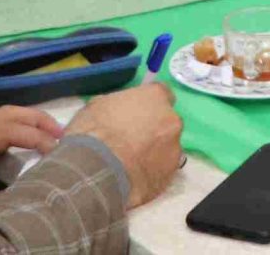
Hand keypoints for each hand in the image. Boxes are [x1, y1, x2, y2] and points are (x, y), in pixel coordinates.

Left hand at [0, 104, 65, 193]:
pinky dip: (9, 123)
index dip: (31, 136)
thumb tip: (28, 190)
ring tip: (48, 130)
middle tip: (61, 133)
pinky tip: (21, 131)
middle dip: (34, 119)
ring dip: (24, 118)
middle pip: (2, 114)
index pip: (3, 131)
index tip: (54, 150)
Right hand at [65, 82, 184, 208]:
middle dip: (154, 127)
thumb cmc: (95, 132)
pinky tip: (134, 176)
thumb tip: (118, 112)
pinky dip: (152, 171)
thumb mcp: (98, 105)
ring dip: (155, 151)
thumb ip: (118, 105)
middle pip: (167, 121)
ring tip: (132, 162)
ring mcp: (174, 149)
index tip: (138, 112)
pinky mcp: (170, 175)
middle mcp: (172, 120)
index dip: (149, 104)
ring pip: (167, 147)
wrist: (97, 171)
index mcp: (155, 97)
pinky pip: (163, 169)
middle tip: (133, 138)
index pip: (162, 93)